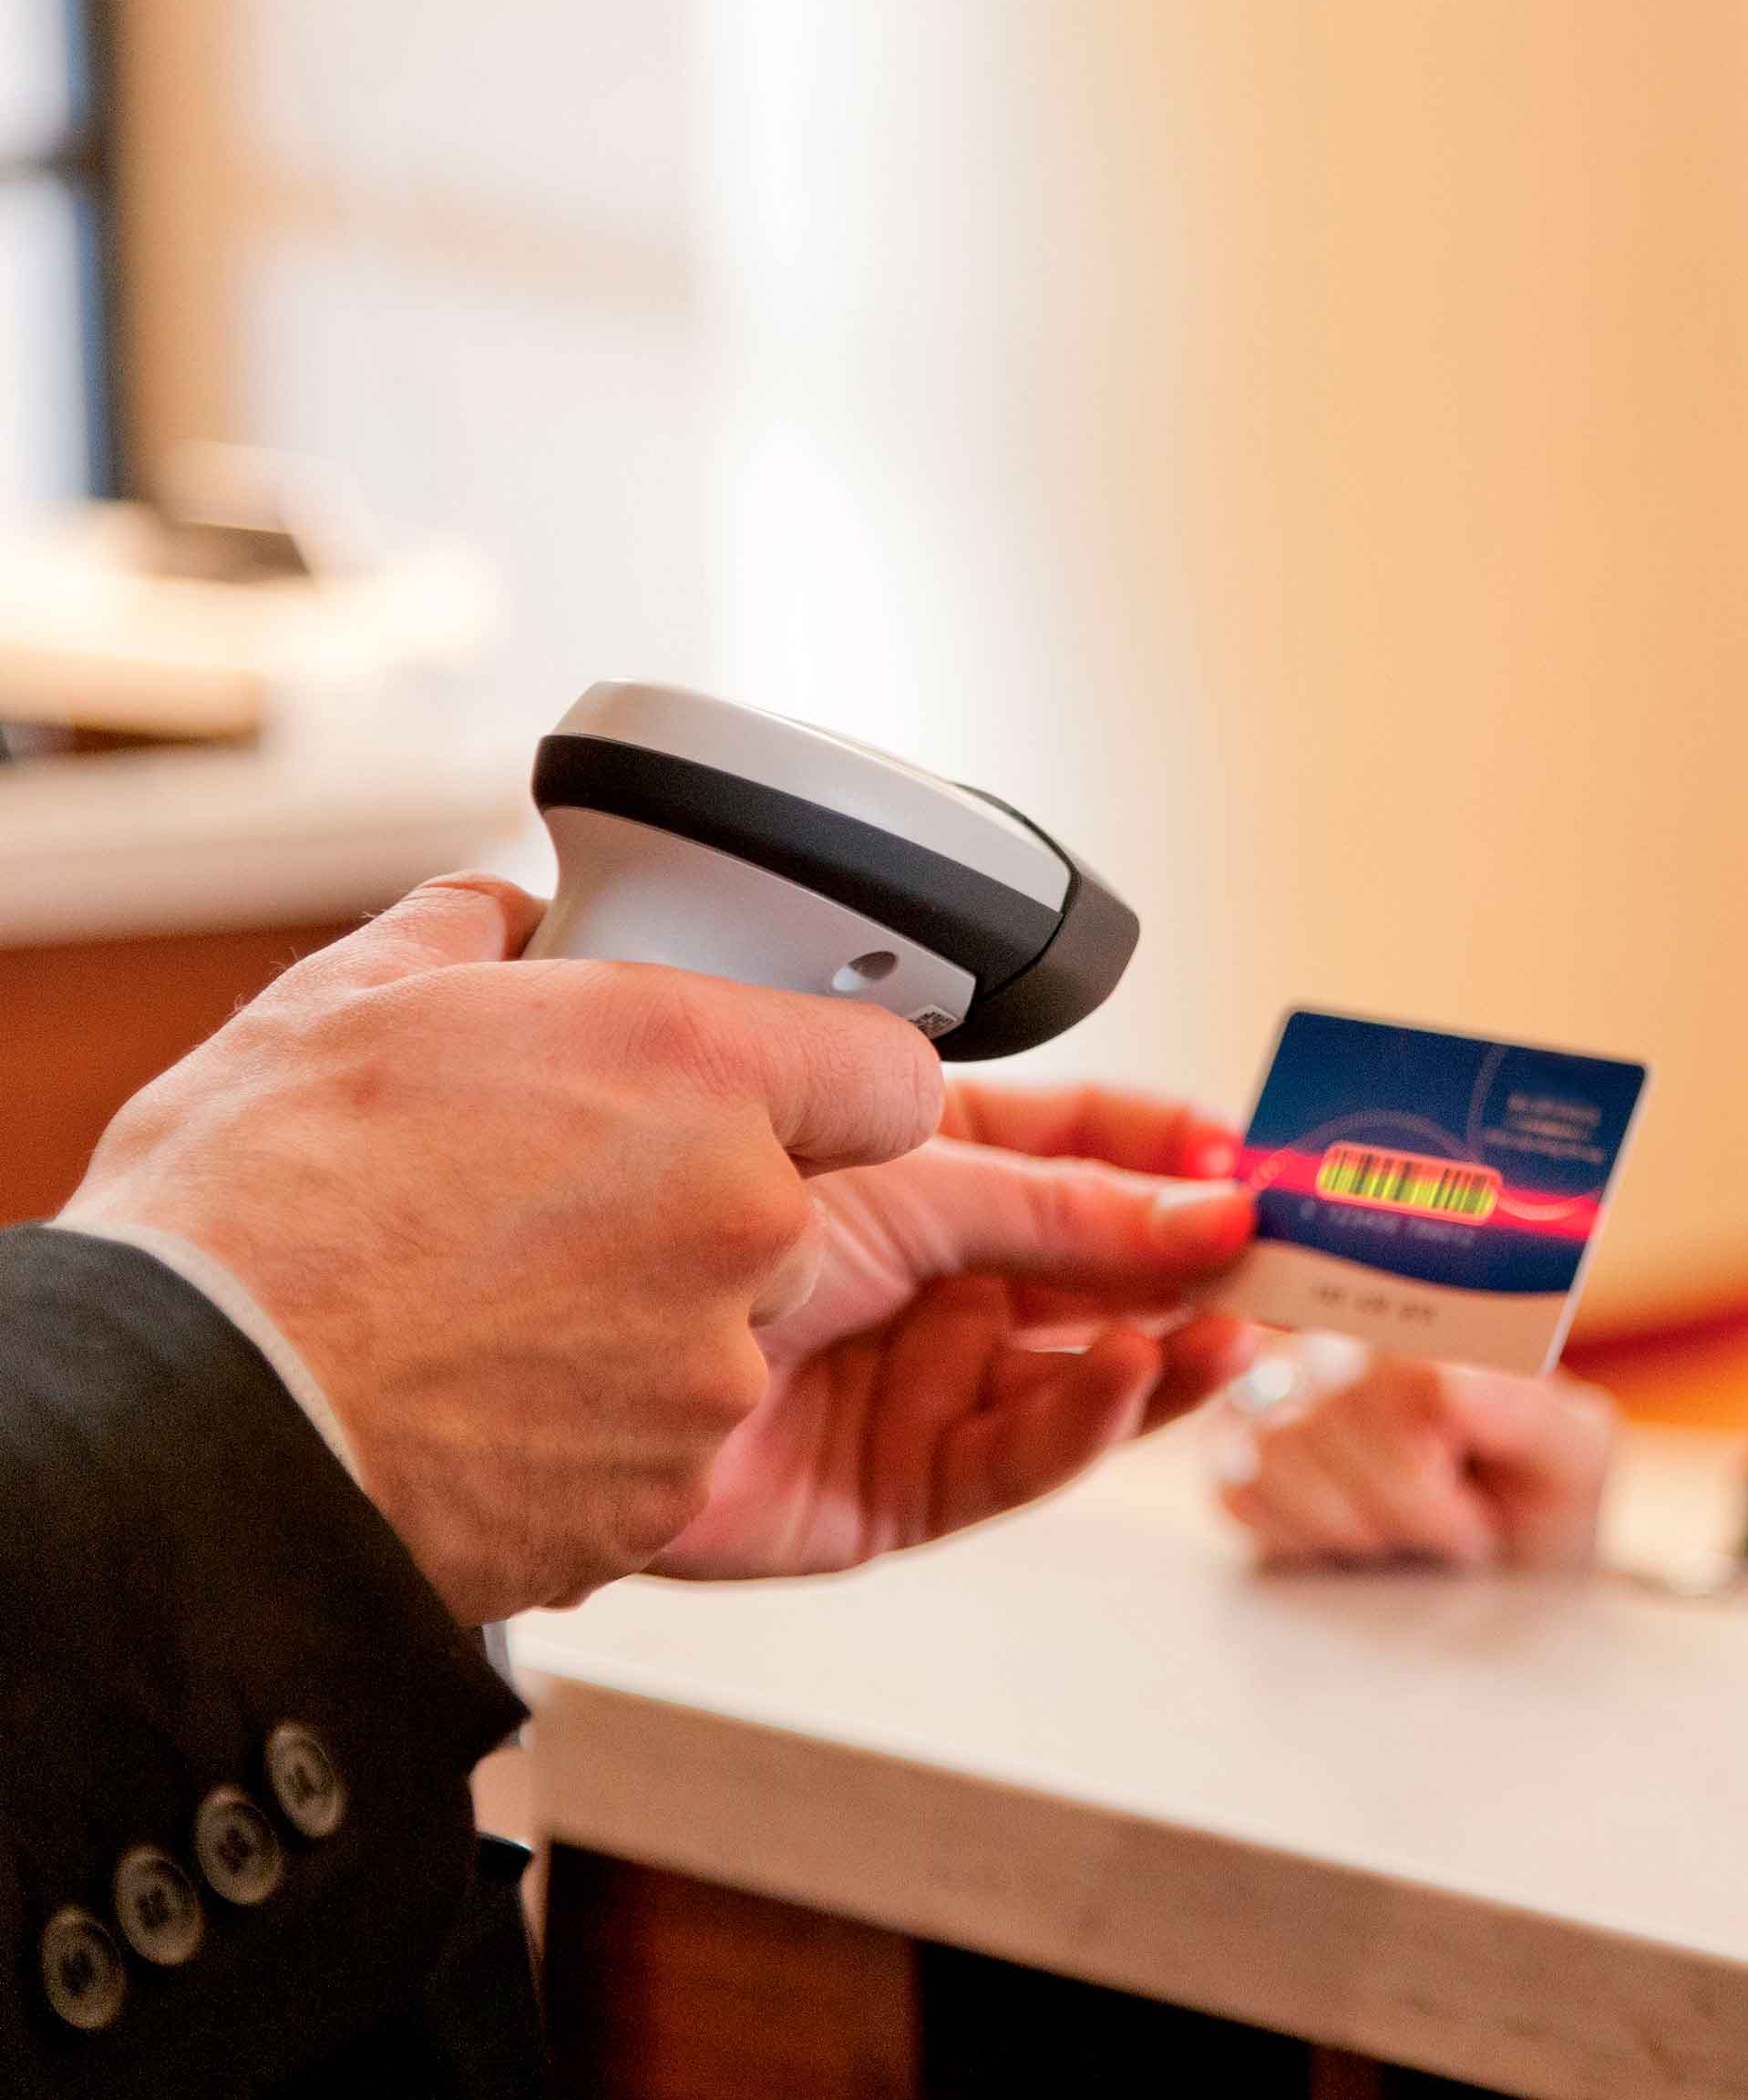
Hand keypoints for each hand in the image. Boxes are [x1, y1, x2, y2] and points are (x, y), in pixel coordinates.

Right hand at [63, 878, 941, 1623]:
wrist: (188, 1422)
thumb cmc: (255, 1217)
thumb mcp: (353, 997)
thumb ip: (477, 936)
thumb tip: (510, 922)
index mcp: (694, 1070)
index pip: (889, 1072)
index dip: (831, 1084)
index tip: (778, 1096)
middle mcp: (738, 1218)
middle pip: (794, 1213)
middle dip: (707, 1214)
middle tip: (560, 1215)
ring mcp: (709, 1368)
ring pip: (724, 1337)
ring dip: (643, 1327)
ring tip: (488, 1316)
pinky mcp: (664, 1495)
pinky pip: (661, 1445)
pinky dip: (594, 1430)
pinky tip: (479, 1398)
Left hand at [650, 1081, 1262, 1579]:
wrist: (538, 1347)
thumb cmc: (669, 1218)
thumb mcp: (908, 1174)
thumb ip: (1062, 1201)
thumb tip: (1202, 1206)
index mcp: (912, 1170)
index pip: (1071, 1148)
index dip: (1163, 1152)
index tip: (1245, 1157)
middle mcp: (922, 1276)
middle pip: (1095, 1268)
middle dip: (1195, 1260)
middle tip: (1282, 1255)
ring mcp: (915, 1383)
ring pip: (1077, 1371)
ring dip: (1166, 1347)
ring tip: (1233, 1325)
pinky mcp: (893, 1493)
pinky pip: (1012, 1459)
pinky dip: (1082, 1420)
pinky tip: (1125, 1376)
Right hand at [1219, 1349, 1616, 1570]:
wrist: (1491, 1568)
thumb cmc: (1536, 1498)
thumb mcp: (1570, 1460)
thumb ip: (1526, 1414)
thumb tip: (1448, 1384)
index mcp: (1433, 1306)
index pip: (1401, 1368)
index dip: (1425, 1470)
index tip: (1472, 1514)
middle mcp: (1345, 1325)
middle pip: (1337, 1405)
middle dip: (1405, 1507)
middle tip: (1453, 1531)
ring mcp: (1281, 1379)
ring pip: (1281, 1447)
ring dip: (1359, 1525)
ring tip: (1408, 1532)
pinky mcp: (1233, 1445)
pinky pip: (1241, 1487)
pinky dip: (1305, 1536)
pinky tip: (1352, 1535)